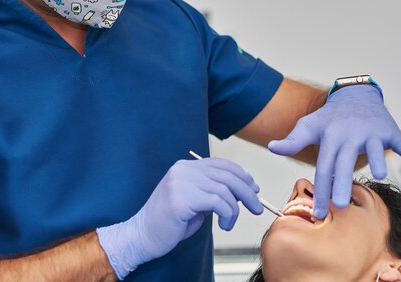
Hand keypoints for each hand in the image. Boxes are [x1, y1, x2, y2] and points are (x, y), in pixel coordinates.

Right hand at [96, 157, 263, 278]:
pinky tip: (224, 225)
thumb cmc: (169, 223)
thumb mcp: (194, 201)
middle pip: (227, 175)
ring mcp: (181, 182)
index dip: (241, 174)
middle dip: (247, 192)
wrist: (143, 236)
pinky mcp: (182, 198)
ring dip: (235, 210)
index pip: (221, 164)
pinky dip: (228, 215)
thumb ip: (211, 191)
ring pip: (225, 189)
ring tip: (229, 223)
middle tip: (257, 208)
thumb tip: (241, 190)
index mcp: (185, 167)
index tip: (254, 188)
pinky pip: (218, 202)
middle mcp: (183, 170)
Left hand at [268, 85, 400, 219]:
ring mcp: (369, 131)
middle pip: (344, 162)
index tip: (317, 213)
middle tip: (341, 206)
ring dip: (378, 159)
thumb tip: (271, 148)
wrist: (355, 95)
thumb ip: (292, 141)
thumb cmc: (330, 118)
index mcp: (329, 137)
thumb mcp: (309, 126)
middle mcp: (349, 134)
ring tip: (380, 175)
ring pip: (373, 147)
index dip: (320, 190)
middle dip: (343, 183)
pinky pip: (395, 138)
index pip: (323, 167)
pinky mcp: (387, 129)